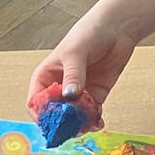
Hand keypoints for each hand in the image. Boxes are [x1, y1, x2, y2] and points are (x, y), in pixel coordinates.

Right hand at [27, 6, 137, 129]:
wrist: (118, 27)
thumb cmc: (89, 33)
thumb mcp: (75, 53)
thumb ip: (73, 75)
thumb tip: (70, 96)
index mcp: (46, 76)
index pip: (36, 102)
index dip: (42, 113)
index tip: (54, 120)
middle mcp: (60, 87)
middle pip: (55, 113)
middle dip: (62, 122)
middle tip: (72, 128)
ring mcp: (78, 93)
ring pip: (73, 117)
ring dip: (79, 125)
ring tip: (88, 126)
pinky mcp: (95, 95)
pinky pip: (91, 113)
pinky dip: (93, 120)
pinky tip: (98, 122)